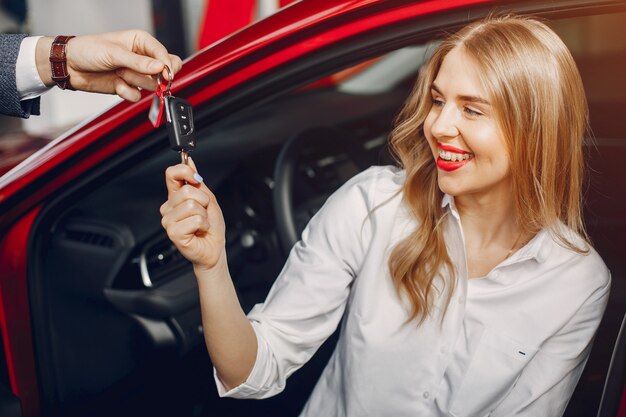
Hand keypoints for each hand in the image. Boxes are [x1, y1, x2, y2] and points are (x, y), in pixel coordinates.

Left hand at [36, 30, 182, 101]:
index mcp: (141, 42)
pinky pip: (138, 96)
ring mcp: (136, 74)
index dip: (167, 65)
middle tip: (150, 78)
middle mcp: (141, 58)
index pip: (164, 55)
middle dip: (156, 77)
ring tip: (119, 73)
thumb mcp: (114, 53)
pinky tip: (116, 84)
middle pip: (164, 72)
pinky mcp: (128, 86)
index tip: (165, 75)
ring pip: (151, 85)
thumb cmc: (88, 50)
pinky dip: (127, 92)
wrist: (70, 66)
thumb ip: (138, 62)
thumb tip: (160, 67)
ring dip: (135, 82)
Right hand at [160, 159, 226, 270]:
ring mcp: (169, 220)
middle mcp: (169, 207)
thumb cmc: (211, 226)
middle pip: (186, 191)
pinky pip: (194, 219)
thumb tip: (189, 160)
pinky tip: (199, 231)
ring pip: (191, 205)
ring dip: (204, 215)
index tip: (195, 178)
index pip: (171, 174)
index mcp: (176, 196)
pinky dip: (203, 225)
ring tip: (201, 223)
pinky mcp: (173, 233)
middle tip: (204, 212)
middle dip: (203, 201)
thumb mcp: (208, 198)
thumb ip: (196, 181)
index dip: (184, 171)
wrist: (214, 248)